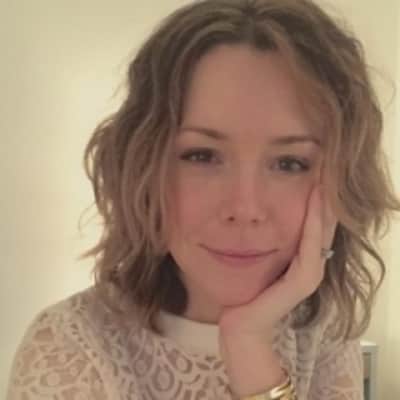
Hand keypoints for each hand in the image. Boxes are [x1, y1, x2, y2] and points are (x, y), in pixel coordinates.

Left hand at [218, 184, 337, 392]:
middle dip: (324, 197)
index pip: (313, 223)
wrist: (240, 323)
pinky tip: (314, 201)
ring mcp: (311, 272)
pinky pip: (311, 244)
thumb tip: (253, 214)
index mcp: (301, 258)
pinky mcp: (304, 279)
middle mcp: (311, 264)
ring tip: (325, 178)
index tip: (316, 172)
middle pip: (323, 224)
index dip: (316, 199)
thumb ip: (263, 240)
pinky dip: (314, 222)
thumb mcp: (256, 259)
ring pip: (322, 231)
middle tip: (326, 168)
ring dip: (324, 205)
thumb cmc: (245, 291)